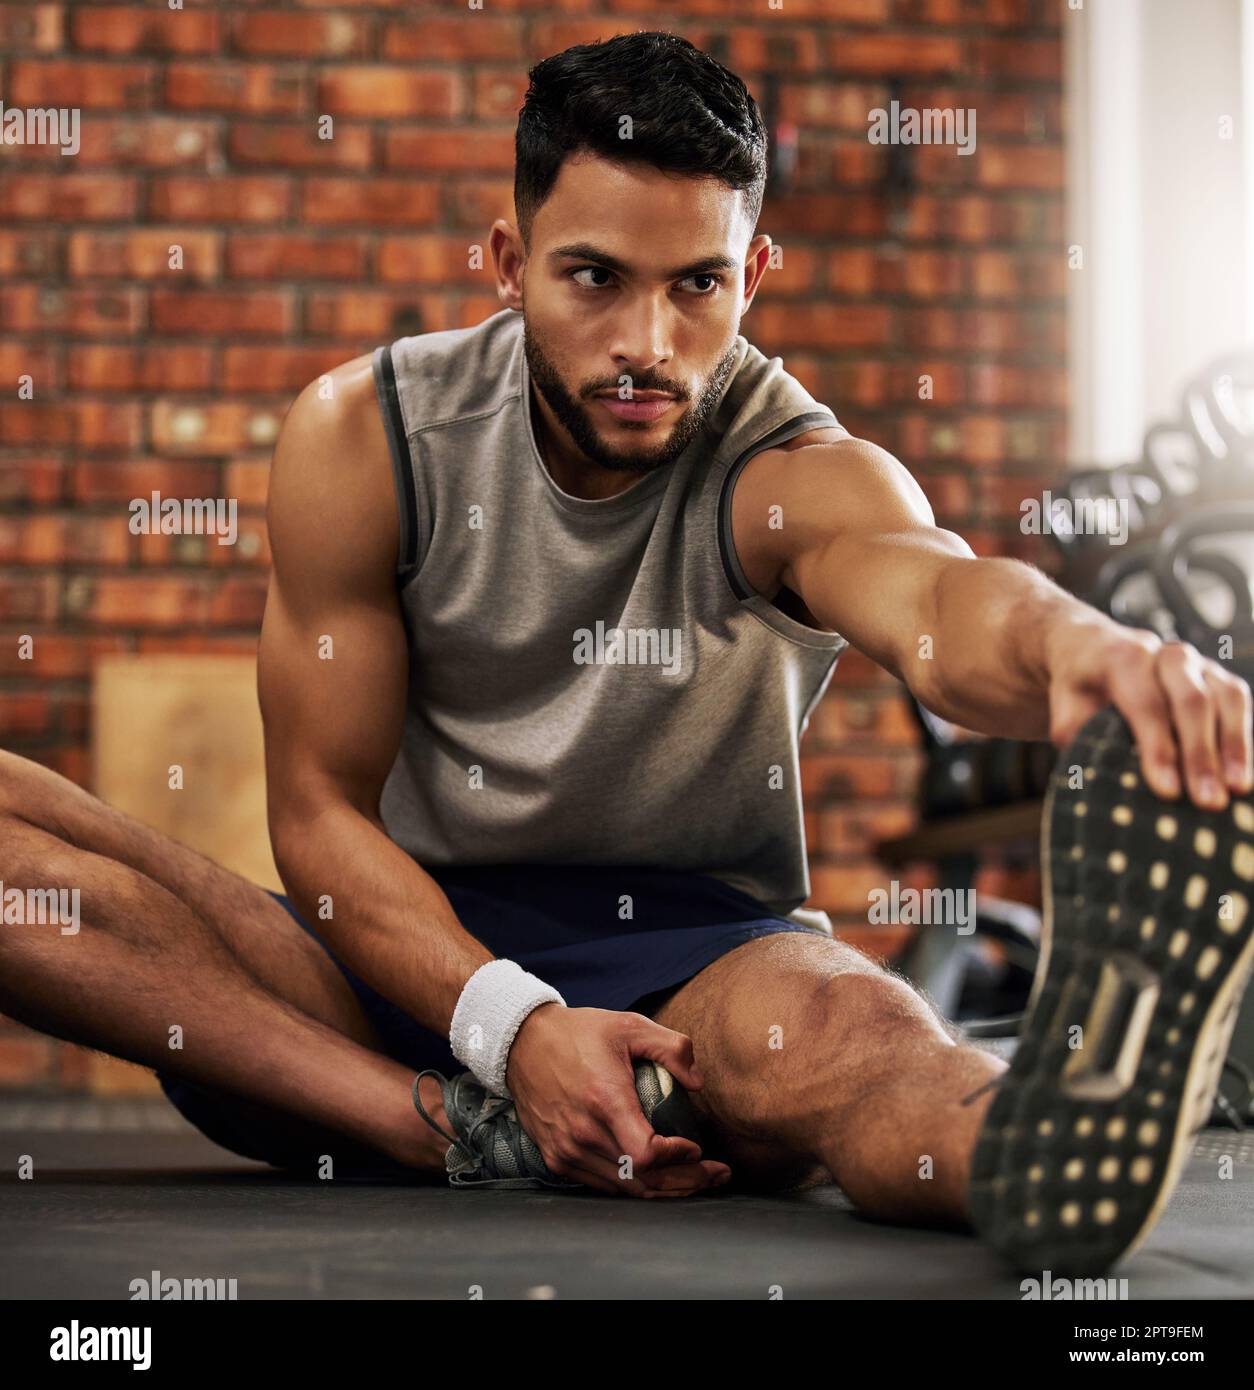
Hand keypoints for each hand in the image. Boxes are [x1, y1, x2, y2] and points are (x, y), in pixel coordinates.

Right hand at [504, 1003, 731, 1197]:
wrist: (523, 1043)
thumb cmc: (580, 1033)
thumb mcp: (630, 1026)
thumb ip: (672, 1048)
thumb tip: (697, 1083)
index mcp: (604, 1099)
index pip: (647, 1153)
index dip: (677, 1158)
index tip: (695, 1147)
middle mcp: (584, 1132)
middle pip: (643, 1178)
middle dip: (686, 1181)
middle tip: (715, 1174)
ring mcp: (567, 1150)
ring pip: (625, 1189)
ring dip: (663, 1189)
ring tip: (693, 1179)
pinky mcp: (557, 1158)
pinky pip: (603, 1184)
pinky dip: (633, 1186)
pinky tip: (654, 1177)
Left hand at [1044, 615, 1253, 807]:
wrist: (1097, 648)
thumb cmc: (1081, 688)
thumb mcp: (1065, 705)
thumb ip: (1075, 731)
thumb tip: (1096, 770)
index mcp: (1123, 657)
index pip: (1146, 704)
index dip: (1158, 748)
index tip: (1168, 791)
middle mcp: (1166, 654)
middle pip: (1191, 700)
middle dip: (1200, 754)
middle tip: (1207, 802)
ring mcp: (1197, 663)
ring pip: (1224, 698)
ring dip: (1232, 746)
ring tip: (1236, 789)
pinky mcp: (1218, 676)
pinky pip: (1239, 702)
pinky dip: (1243, 738)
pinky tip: (1242, 774)